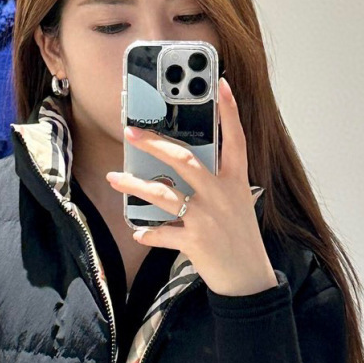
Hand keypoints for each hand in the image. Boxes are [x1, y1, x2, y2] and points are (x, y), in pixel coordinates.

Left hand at [106, 76, 277, 296]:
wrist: (249, 278)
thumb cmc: (237, 236)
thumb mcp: (235, 202)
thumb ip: (213, 182)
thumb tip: (177, 163)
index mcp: (235, 181)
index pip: (235, 139)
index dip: (229, 111)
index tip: (221, 84)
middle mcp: (222, 195)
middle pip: (185, 160)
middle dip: (155, 143)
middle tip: (131, 131)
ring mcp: (208, 218)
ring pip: (165, 195)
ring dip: (135, 185)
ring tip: (114, 177)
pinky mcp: (196, 242)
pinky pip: (163, 234)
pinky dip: (148, 233)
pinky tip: (138, 231)